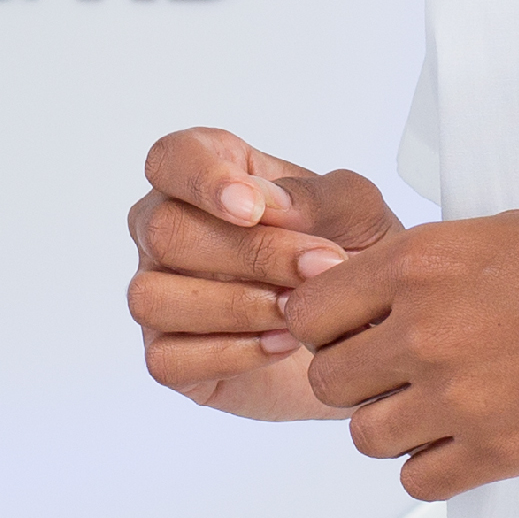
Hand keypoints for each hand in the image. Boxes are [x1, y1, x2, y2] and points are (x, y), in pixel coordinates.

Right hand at [127, 127, 402, 419]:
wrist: (365, 335)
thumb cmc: (351, 257)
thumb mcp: (357, 213)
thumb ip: (315, 196)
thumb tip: (269, 204)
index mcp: (209, 175)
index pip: (169, 159)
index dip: (200, 180)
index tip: (252, 208)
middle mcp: (168, 230)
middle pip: (164, 230)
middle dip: (250, 253)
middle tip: (319, 267)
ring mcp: (159, 294)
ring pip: (153, 297)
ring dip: (238, 306)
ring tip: (299, 312)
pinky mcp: (167, 357)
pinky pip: (168, 358)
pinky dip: (232, 354)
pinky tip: (283, 343)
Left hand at [288, 195, 518, 498]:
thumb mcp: (508, 227)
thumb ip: (436, 262)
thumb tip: (383, 288)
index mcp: (424, 260)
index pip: (308, 311)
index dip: (329, 323)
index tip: (358, 327)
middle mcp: (428, 328)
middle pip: (327, 379)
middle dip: (356, 376)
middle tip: (400, 370)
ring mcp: (463, 396)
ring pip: (365, 437)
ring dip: (392, 425)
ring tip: (438, 406)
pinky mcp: (503, 452)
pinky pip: (418, 482)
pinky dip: (433, 466)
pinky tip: (467, 439)